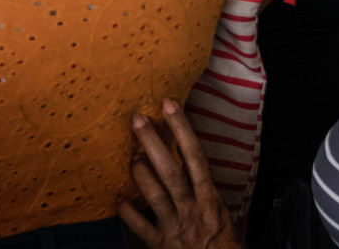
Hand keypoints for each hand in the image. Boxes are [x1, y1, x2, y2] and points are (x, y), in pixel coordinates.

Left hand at [118, 100, 240, 248]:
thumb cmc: (219, 239)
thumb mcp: (218, 210)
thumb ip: (201, 186)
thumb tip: (183, 151)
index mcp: (209, 198)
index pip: (195, 158)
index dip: (182, 129)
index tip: (169, 104)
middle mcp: (192, 210)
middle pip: (171, 172)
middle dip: (153, 144)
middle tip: (137, 120)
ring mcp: (175, 227)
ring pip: (156, 196)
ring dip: (140, 173)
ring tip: (132, 156)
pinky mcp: (160, 245)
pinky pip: (140, 226)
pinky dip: (128, 212)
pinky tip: (118, 199)